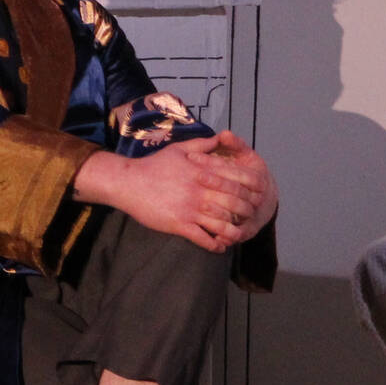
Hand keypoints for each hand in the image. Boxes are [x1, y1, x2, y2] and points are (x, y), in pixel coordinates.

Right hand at [72, 137, 263, 252]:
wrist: (128, 182)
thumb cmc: (153, 165)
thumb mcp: (179, 150)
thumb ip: (202, 145)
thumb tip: (220, 138)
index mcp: (202, 172)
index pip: (235, 180)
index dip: (249, 188)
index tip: (257, 194)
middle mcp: (200, 191)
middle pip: (233, 203)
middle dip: (246, 211)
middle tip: (251, 216)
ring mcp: (191, 209)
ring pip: (222, 223)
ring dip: (233, 231)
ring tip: (239, 234)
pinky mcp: (180, 224)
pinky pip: (203, 238)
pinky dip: (215, 244)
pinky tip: (220, 246)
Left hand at [192, 131, 277, 244]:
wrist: (264, 202)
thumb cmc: (248, 176)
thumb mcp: (245, 157)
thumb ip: (235, 145)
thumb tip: (224, 134)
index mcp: (257, 177)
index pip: (236, 169)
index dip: (214, 162)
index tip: (192, 157)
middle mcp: (257, 197)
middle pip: (237, 191)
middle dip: (215, 183)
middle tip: (194, 176)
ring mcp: (252, 214)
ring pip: (237, 213)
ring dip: (219, 211)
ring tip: (198, 206)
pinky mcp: (248, 230)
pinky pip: (237, 234)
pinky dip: (225, 235)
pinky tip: (210, 235)